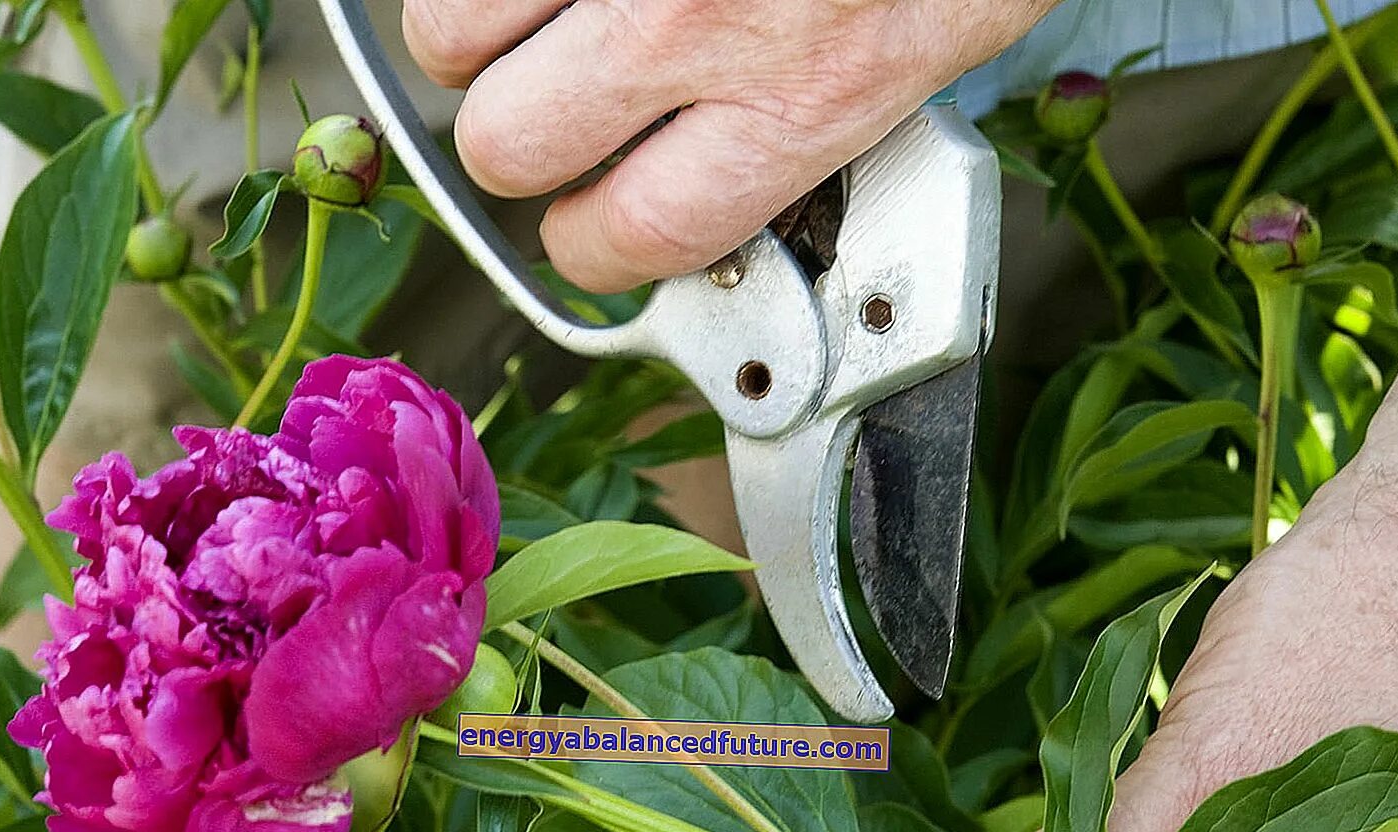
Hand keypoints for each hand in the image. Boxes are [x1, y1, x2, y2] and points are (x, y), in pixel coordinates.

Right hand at [401, 0, 1052, 292]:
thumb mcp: (950, 33)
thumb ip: (831, 110)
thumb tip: (751, 161)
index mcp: (804, 92)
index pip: (636, 233)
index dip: (596, 243)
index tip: (596, 223)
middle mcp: (694, 16)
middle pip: (506, 143)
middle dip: (523, 136)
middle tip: (560, 107)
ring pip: (447, 28)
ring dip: (480, 31)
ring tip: (540, 12)